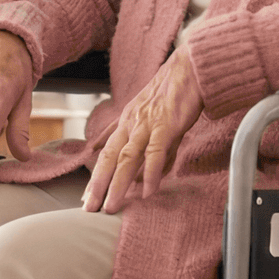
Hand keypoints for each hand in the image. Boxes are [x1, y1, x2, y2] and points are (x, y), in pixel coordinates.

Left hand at [83, 48, 203, 214]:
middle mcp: (132, 123)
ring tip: (111, 207)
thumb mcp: (153, 118)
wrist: (192, 69)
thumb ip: (147, 147)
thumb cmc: (176, 93)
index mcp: (127, 121)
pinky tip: (146, 192)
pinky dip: (150, 173)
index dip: (96, 176)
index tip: (87, 197)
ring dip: (117, 185)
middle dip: (97, 185)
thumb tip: (144, 176)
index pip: (106, 152)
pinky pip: (155, 153)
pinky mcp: (166, 125)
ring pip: (127, 159)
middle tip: (88, 209)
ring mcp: (147, 124)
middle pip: (109, 158)